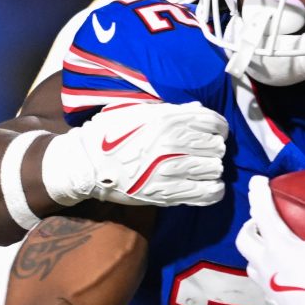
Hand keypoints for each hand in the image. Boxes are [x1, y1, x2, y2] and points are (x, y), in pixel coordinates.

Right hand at [43, 101, 227, 208]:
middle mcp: (172, 143)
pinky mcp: (167, 194)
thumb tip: (198, 110)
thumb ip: (171, 110)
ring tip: (203, 169)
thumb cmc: (109, 135)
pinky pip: (207, 193)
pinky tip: (208, 186)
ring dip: (211, 169)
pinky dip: (213, 190)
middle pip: (216, 147)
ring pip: (214, 169)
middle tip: (203, 152)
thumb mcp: (137, 112)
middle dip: (213, 148)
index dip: (218, 128)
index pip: (213, 122)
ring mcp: (170, 170)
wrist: (86, 166)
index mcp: (167, 119)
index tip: (213, 133)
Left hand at [238, 175, 304, 304]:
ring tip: (268, 246)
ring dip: (256, 252)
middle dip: (250, 227)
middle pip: (246, 240)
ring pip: (252, 264)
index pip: (262, 213)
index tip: (257, 182)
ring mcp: (269, 285)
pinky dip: (270, 275)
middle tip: (259, 219)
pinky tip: (283, 275)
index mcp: (277, 246)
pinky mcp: (277, 303)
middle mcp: (266, 265)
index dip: (260, 195)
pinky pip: (265, 285)